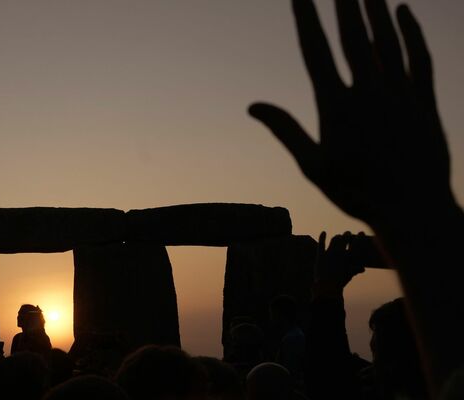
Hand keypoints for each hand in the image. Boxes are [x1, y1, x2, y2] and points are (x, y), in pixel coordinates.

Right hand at [249, 0, 451, 224]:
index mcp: (337, 107)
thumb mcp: (313, 166)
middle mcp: (369, 93)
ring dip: (376, 10)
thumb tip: (253, 106)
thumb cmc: (357, 192)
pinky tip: (404, 12)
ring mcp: (401, 95)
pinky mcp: (425, 101)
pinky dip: (411, 32)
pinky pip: (419, 57)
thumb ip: (285, 130)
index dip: (306, 20)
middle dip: (344, 5)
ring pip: (387, 41)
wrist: (413, 208)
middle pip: (354, 37)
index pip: (316, 52)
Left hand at [313, 231, 365, 296]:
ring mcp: (329, 252)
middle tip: (348, 233)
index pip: (356, 244)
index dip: (359, 237)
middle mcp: (339, 252)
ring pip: (334, 240)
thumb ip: (356, 269)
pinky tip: (323, 232)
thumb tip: (363, 268)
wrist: (327, 286)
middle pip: (344, 239)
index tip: (361, 232)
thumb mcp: (350, 274)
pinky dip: (322, 237)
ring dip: (337, 237)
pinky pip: (321, 243)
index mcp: (348, 257)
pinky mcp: (320, 255)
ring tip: (338, 237)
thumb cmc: (341, 281)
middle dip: (347, 234)